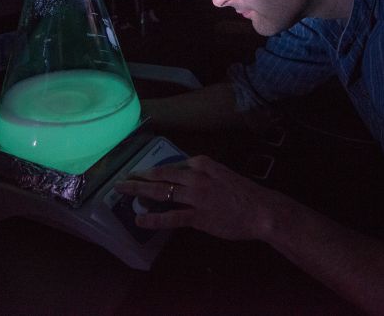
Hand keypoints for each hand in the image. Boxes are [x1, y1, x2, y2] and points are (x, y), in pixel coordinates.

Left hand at [114, 155, 278, 240]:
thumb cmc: (245, 193)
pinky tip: (139, 220)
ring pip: (161, 192)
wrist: (262, 210)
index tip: (142, 173)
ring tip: (122, 192)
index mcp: (203, 163)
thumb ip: (203, 175)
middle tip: (122, 178)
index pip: (173, 165)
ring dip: (138, 191)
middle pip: (161, 175)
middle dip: (139, 177)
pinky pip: (170, 217)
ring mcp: (195, 197)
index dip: (155, 170)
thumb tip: (184, 180)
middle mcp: (196, 177)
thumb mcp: (223, 175)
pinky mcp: (197, 216)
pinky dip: (153, 219)